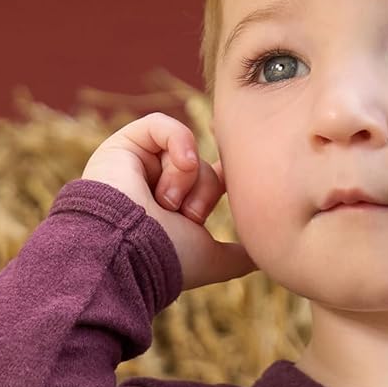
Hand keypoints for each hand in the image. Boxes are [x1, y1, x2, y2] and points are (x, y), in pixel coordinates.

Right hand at [82, 112, 255, 291]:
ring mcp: (137, 168)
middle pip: (203, 169)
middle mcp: (155, 190)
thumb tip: (265, 255)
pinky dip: (177, 141)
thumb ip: (239, 256)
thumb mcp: (212, 261)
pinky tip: (179, 164)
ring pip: (186, 151)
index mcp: (175, 214)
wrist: (127, 253)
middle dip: (202, 192)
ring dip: (184, 179)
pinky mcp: (122, 147)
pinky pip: (161, 125)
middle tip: (186, 216)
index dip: (227, 174)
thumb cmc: (167, 260)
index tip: (249, 168)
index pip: (210, 180)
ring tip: (165, 204)